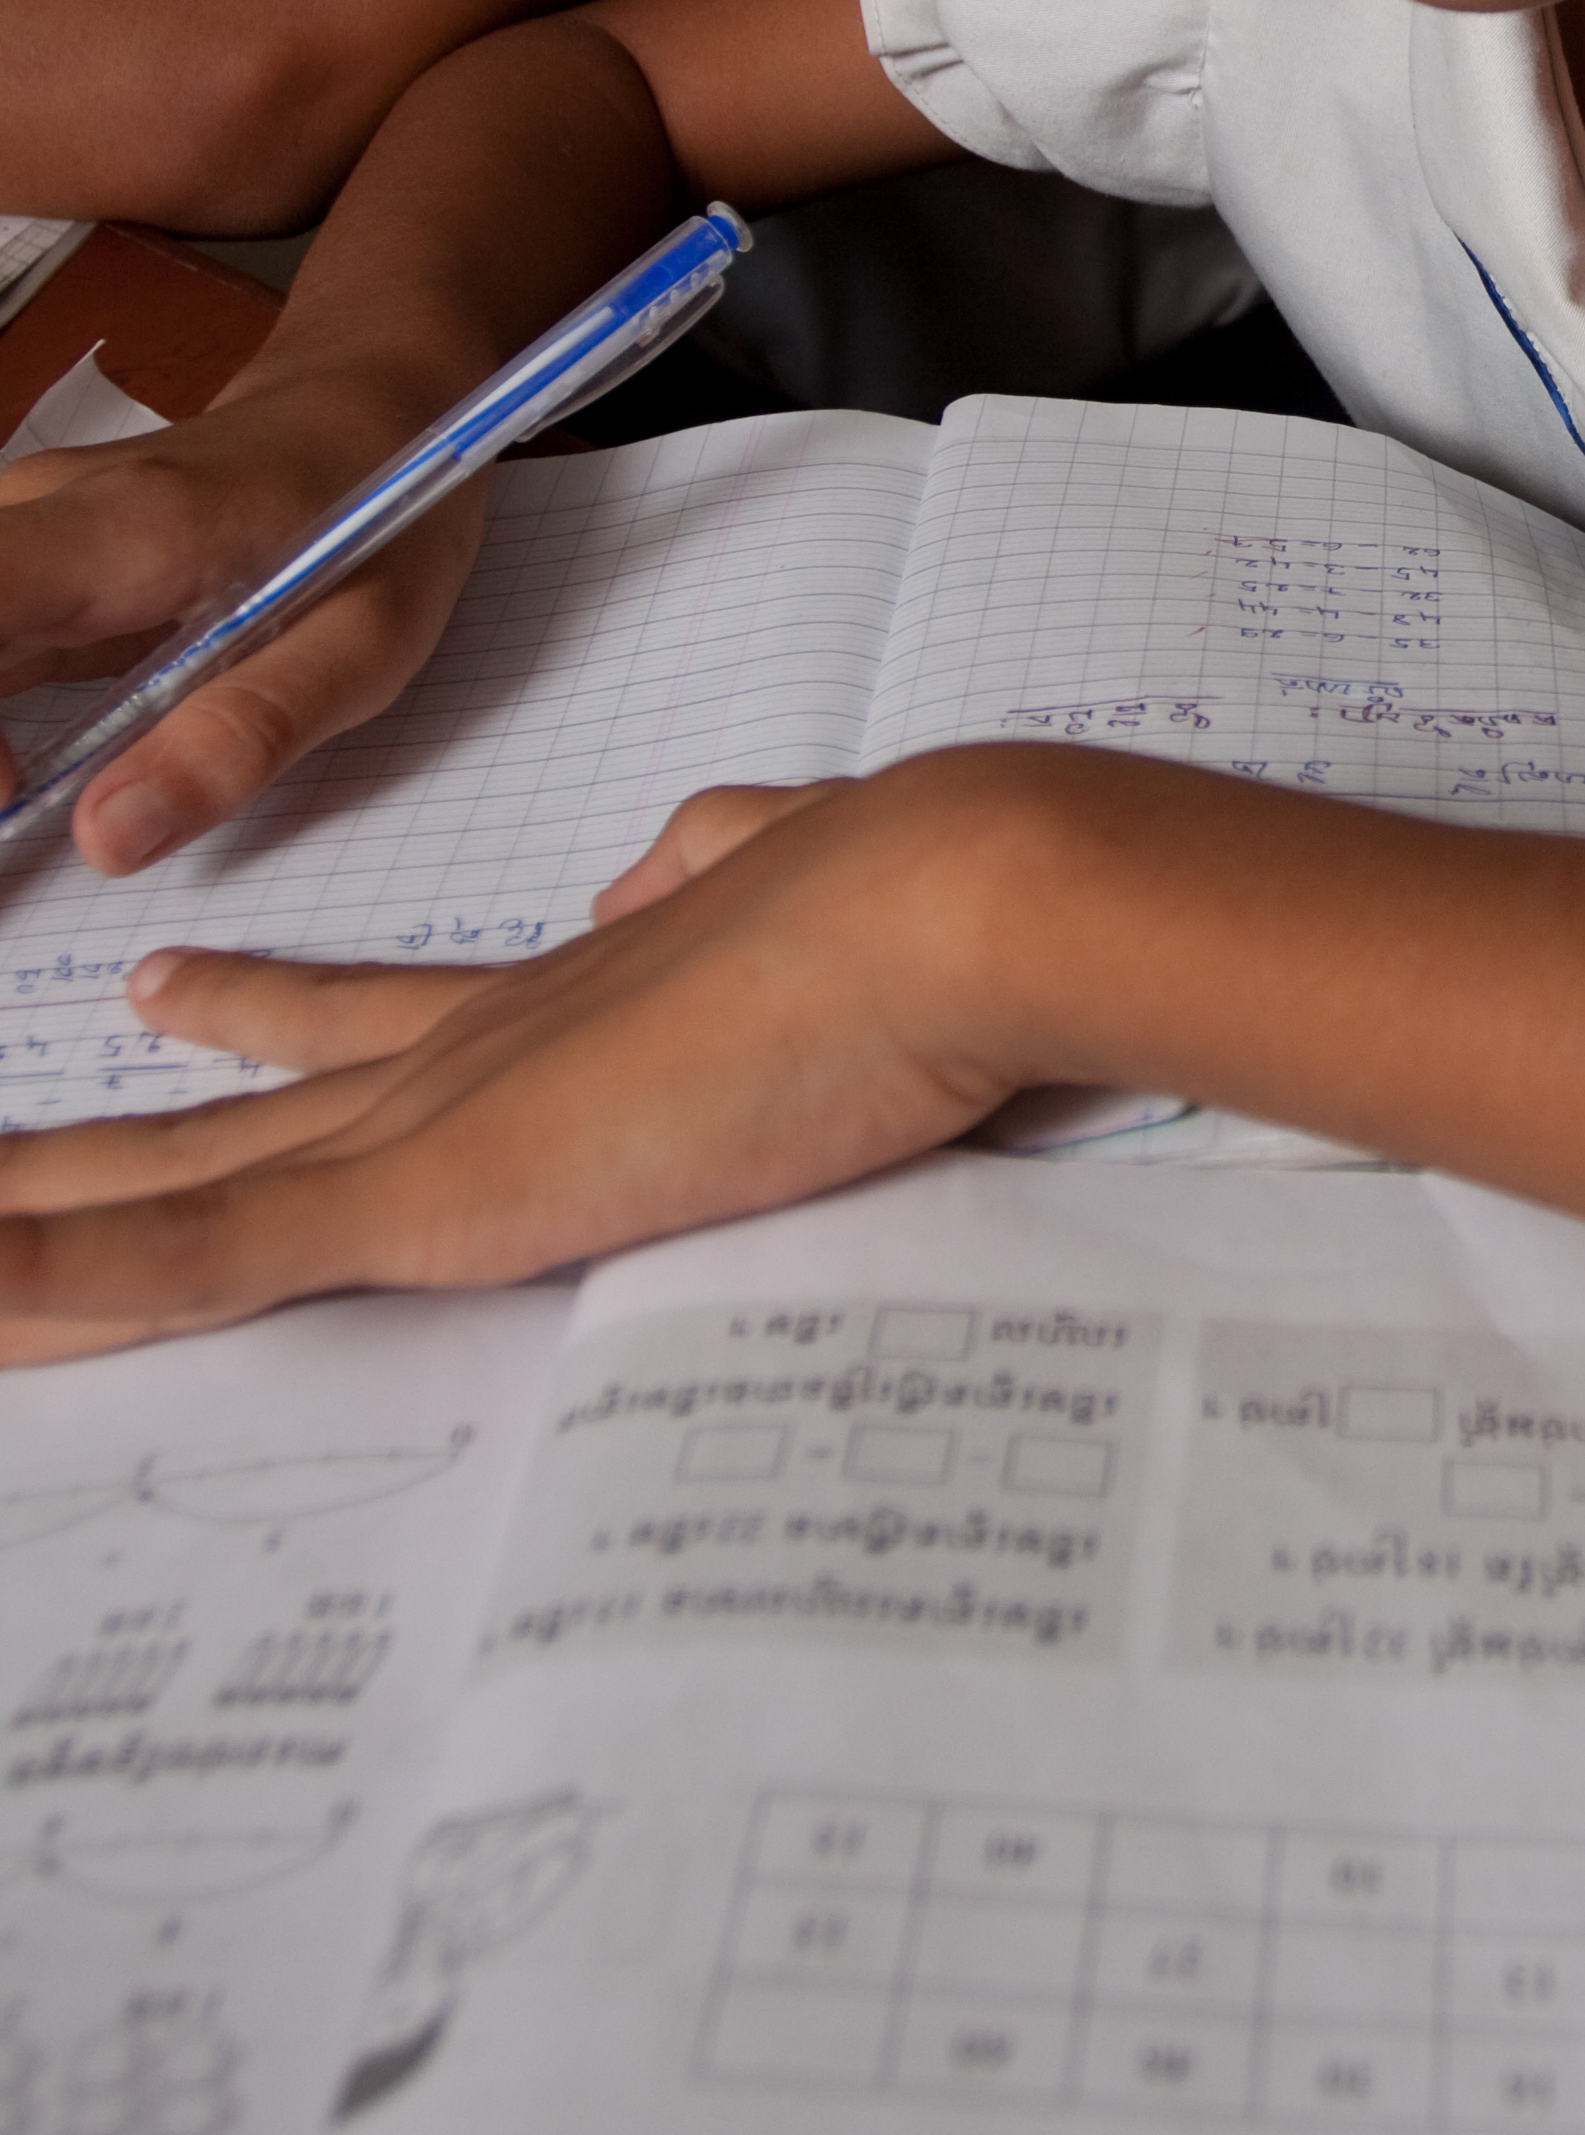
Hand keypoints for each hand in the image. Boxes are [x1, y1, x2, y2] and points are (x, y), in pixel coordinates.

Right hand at [0, 395, 487, 874]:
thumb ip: (242, 737)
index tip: (5, 793)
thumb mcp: (365, 642)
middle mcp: (42, 518)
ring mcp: (28, 538)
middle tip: (19, 839)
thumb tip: (107, 839)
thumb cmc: (385, 515)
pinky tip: (20, 781)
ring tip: (21, 821)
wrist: (374, 401)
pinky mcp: (32, 568)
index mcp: (120, 528)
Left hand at [0, 755, 1053, 1361]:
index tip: (169, 990)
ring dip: (37, 1216)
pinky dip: (66, 1276)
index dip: (260, 1010)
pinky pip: (201, 1254)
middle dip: (95, 1149)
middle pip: (229, 1117)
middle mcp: (468, 1055)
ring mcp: (432, 1123)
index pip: (369, 1022)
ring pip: (171, 1191)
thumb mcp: (802, 876)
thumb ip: (717, 858)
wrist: (945, 904)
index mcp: (560, 1000)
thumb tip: (648, 866)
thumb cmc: (921, 914)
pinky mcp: (429, 1192)